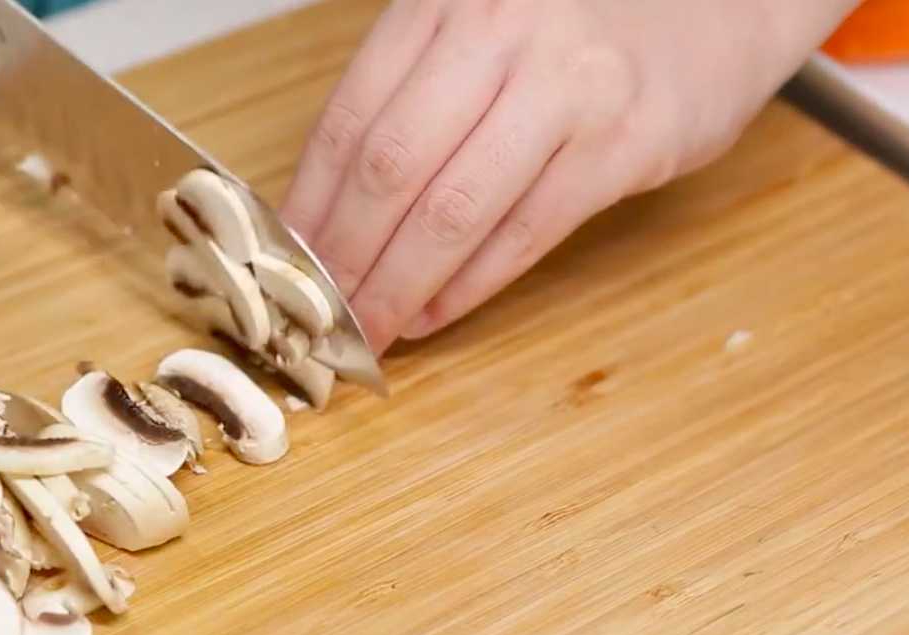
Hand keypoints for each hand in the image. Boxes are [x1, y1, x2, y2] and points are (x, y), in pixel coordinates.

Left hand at [282, 0, 859, 353]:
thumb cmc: (585, 21)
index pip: (349, 119)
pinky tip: (434, 312)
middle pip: (390, 169)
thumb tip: (335, 207)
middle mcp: (500, 36)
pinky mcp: (626, 145)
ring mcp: (567, 90)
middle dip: (343, 256)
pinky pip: (525, 232)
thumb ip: (416, 95)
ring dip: (397, 285)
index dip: (309, 203)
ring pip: (452, 210)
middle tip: (316, 311)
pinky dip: (469, 285)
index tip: (282, 261)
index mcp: (445, 3)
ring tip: (367, 327)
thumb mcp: (485, 24)